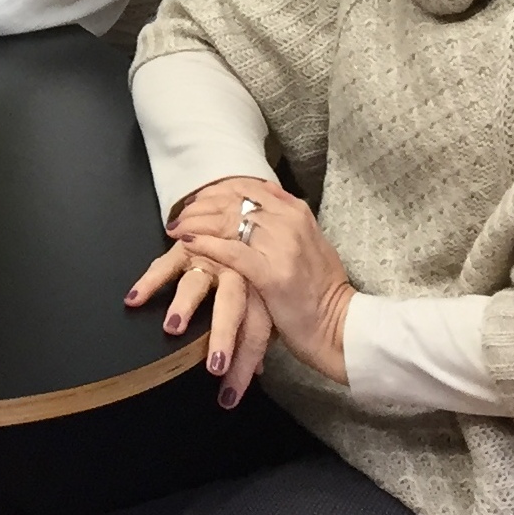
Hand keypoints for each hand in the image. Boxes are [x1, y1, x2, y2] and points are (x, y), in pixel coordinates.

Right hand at [126, 234, 274, 408]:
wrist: (249, 216)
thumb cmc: (255, 268)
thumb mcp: (264, 298)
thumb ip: (260, 332)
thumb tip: (259, 371)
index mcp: (261, 289)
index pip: (256, 332)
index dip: (245, 366)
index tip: (229, 397)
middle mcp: (237, 272)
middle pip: (233, 308)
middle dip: (223, 338)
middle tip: (214, 366)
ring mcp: (211, 257)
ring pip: (196, 285)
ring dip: (186, 306)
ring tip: (173, 327)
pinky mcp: (187, 246)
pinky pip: (166, 264)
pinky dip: (151, 280)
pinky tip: (134, 298)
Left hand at [168, 178, 354, 385]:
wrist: (339, 326)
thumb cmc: (319, 290)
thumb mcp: (307, 243)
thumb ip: (285, 218)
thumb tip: (262, 193)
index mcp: (296, 212)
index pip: (247, 187)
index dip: (216, 192)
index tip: (196, 200)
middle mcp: (289, 223)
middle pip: (233, 202)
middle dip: (200, 207)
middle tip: (178, 216)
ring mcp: (282, 246)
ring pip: (229, 222)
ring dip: (196, 224)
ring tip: (175, 229)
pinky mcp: (272, 274)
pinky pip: (232, 252)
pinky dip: (206, 246)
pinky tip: (186, 245)